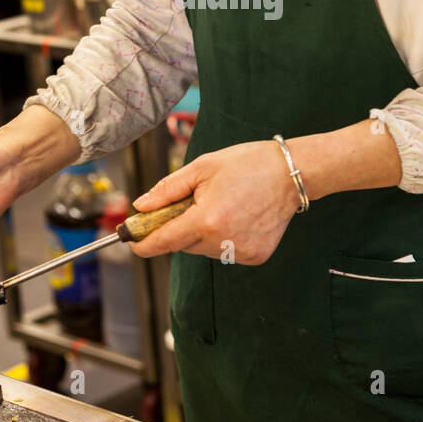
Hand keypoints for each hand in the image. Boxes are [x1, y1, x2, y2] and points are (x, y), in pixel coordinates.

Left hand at [129, 140, 300, 264]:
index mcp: (207, 220)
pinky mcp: (255, 257)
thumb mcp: (202, 168)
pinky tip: (238, 216)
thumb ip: (168, 190)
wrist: (291, 173)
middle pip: (183, 244)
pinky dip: (223, 238)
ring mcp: (241, 252)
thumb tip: (141, 207)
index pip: (163, 241)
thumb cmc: (247, 164)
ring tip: (222, 205)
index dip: (143, 242)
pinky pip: (225, 251)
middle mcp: (223, 242)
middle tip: (193, 202)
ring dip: (202, 233)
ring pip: (203, 249)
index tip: (131, 240)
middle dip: (179, 227)